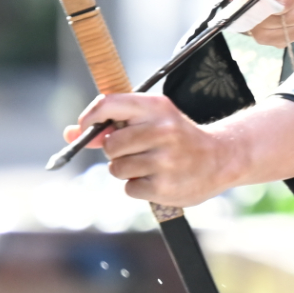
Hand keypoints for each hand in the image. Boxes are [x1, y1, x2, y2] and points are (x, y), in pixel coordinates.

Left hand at [67, 93, 237, 207]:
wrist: (222, 158)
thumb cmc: (178, 137)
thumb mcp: (152, 121)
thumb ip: (111, 126)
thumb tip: (71, 134)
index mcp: (156, 107)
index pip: (108, 104)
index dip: (90, 117)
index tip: (85, 128)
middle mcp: (162, 130)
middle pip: (111, 144)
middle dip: (115, 151)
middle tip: (134, 151)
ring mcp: (165, 160)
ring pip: (117, 168)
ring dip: (126, 170)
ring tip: (149, 166)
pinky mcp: (166, 186)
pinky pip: (130, 188)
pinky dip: (138, 187)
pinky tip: (158, 179)